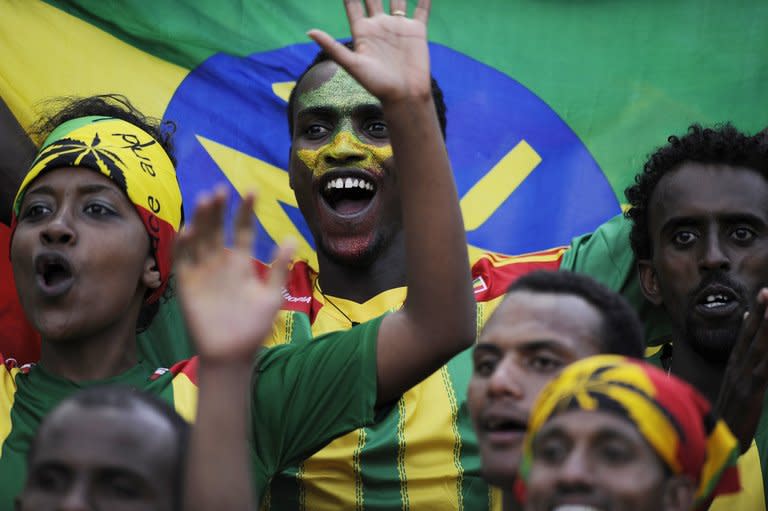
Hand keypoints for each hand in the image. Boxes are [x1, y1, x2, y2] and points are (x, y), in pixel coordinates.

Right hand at [175, 188, 293, 362]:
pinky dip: (184, 246)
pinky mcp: (186, 284)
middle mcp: (220, 263)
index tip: (252, 190)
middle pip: (218, 229)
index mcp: (242, 263)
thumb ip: (279, 268)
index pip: (243, 230)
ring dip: (201, 220)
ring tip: (206, 200)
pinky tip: (188, 230)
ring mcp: (202, 271)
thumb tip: (291, 238)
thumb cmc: (253, 327)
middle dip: (219, 210)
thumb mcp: (272, 296)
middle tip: (221, 190)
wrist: (232, 354)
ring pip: (200, 239)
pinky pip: (183, 261)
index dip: (246, 211)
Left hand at [307, 0, 431, 103]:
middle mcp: (379, 26)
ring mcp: (398, 27)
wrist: (405, 96)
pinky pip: (422, 9)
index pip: (352, 4)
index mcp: (362, 32)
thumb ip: (332, 47)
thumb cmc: (377, 85)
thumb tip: (309, 31)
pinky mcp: (417, 31)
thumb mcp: (353, 65)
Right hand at [715, 288, 767, 452]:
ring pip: (758, 345)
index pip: (745, 336)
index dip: (756, 316)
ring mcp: (743, 377)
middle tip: (767, 289)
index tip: (763, 295)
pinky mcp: (752, 390)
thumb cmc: (726, 421)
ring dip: (767, 324)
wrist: (715, 443)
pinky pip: (764, 366)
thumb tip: (740, 357)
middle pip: (751, 335)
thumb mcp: (732, 393)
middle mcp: (737, 367)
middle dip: (761, 312)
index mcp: (733, 367)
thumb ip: (738, 372)